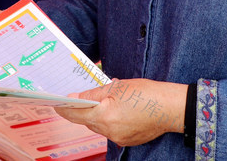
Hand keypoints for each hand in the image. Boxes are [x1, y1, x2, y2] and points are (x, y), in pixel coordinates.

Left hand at [54, 79, 185, 147]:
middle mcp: (109, 132)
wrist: (171, 108)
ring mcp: (119, 138)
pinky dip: (109, 120)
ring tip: (100, 101)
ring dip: (96, 115)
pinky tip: (115, 110)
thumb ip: (93, 94)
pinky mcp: (127, 140)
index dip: (63, 109)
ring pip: (99, 126)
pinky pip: (111, 130)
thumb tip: (76, 98)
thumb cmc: (146, 94)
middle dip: (82, 110)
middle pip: (87, 121)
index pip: (75, 115)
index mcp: (104, 117)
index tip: (55, 104)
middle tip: (76, 98)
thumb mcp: (116, 87)